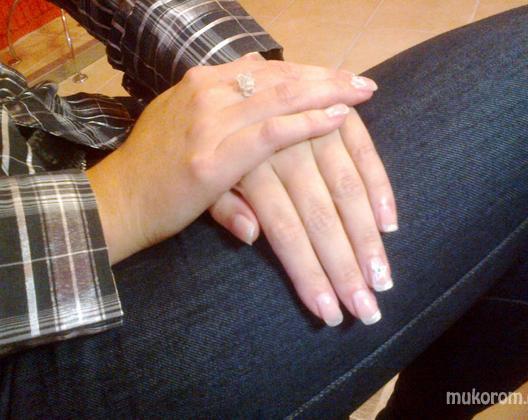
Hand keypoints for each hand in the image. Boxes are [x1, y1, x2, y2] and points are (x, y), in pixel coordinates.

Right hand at [86, 56, 377, 263]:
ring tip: (360, 94)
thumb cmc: (154, 172)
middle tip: (362, 82)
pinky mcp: (213, 157)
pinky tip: (337, 119)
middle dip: (326, 78)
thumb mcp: (183, 124)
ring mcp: (210, 122)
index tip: (338, 77)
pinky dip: (307, 124)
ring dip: (325, 94)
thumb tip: (254, 66)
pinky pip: (270, 133)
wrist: (118, 203)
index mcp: (202, 84)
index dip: (306, 72)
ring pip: (280, 97)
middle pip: (280, 77)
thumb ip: (221, 103)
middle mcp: (207, 93)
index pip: (267, 69)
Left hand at [210, 109, 396, 326]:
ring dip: (368, 237)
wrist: (218, 85)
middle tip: (369, 311)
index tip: (329, 313)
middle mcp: (281, 151)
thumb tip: (254, 236)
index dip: (309, 274)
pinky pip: (361, 150)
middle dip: (346, 267)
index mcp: (245, 170)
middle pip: (320, 217)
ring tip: (385, 279)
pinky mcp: (332, 116)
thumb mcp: (202, 179)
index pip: (285, 231)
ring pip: (346, 189)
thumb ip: (225, 209)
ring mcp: (310, 130)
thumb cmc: (206, 148)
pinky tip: (390, 221)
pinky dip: (378, 184)